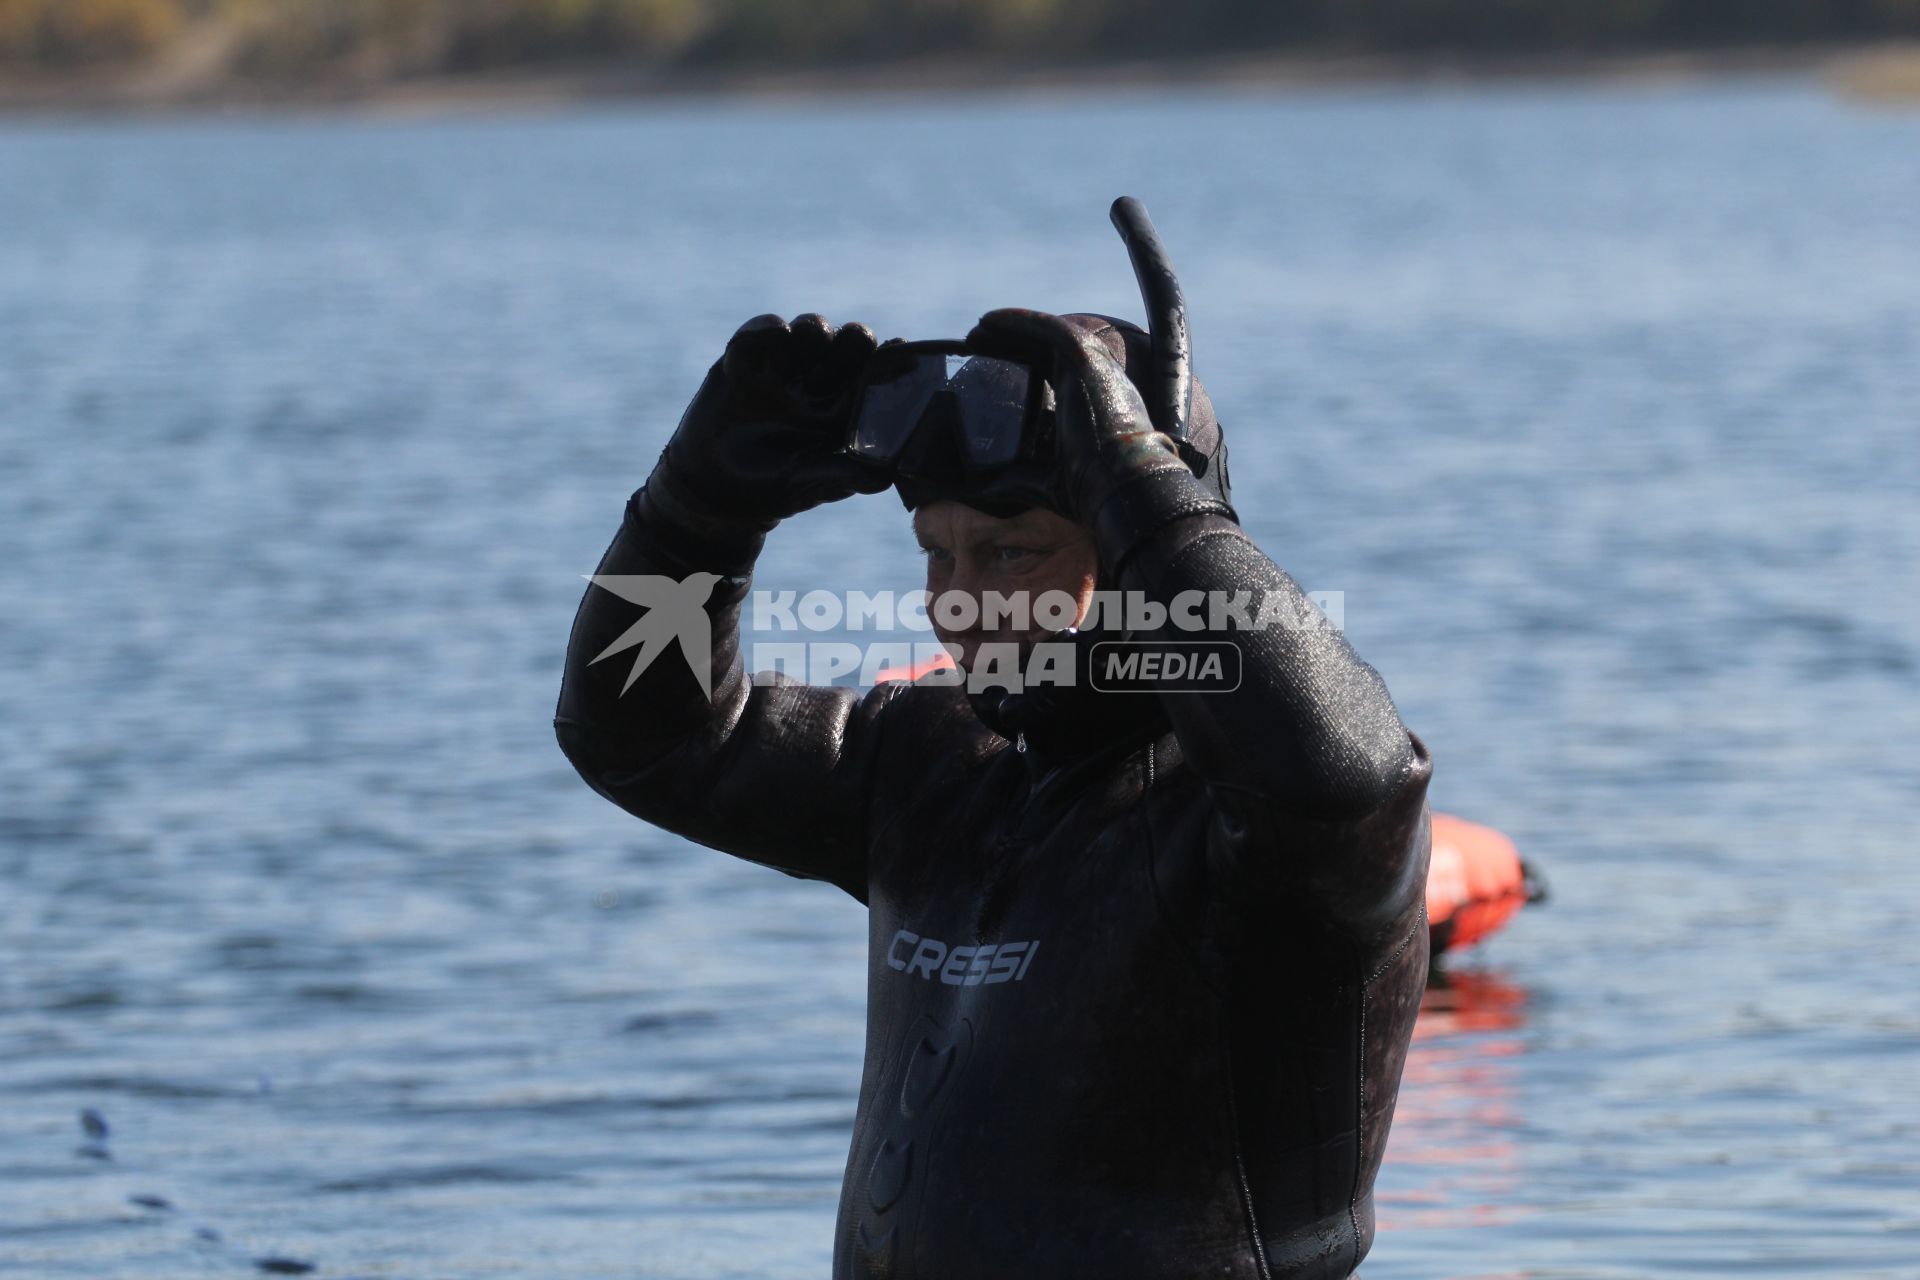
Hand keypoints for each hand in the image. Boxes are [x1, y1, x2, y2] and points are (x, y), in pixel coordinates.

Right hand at [656, 313, 890, 531]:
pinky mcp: (743, 362)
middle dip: (853, 338)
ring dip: (814, 328)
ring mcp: (781, 370)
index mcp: (840, 412)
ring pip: (807, 333)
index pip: (870, 379)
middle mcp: (816, 385)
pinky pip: (755, 336)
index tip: (901, 347)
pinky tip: (775, 335)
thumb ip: (842, 477)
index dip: (887, 363)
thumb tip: (884, 478)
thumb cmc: (769, 490)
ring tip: (811, 336)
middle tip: (855, 337)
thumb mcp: (806, 485)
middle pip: (845, 347)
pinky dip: (764, 330)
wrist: (713, 489)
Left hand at [963, 308, 1188, 524]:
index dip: (1016, 358)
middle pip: (1043, 346)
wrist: (1122, 486)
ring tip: (979, 328)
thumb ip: (1018, 478)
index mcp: (1084, 401)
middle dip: (1009, 340)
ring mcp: (1092, 367)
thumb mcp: (1046, 481)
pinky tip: (992, 320)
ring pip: (1046, 332)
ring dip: (1012, 327)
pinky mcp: (1087, 360)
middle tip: (976, 340)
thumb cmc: (1091, 490)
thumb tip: (986, 489)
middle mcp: (1091, 379)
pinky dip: (1021, 321)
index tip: (985, 359)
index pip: (1046, 367)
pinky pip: (1050, 329)